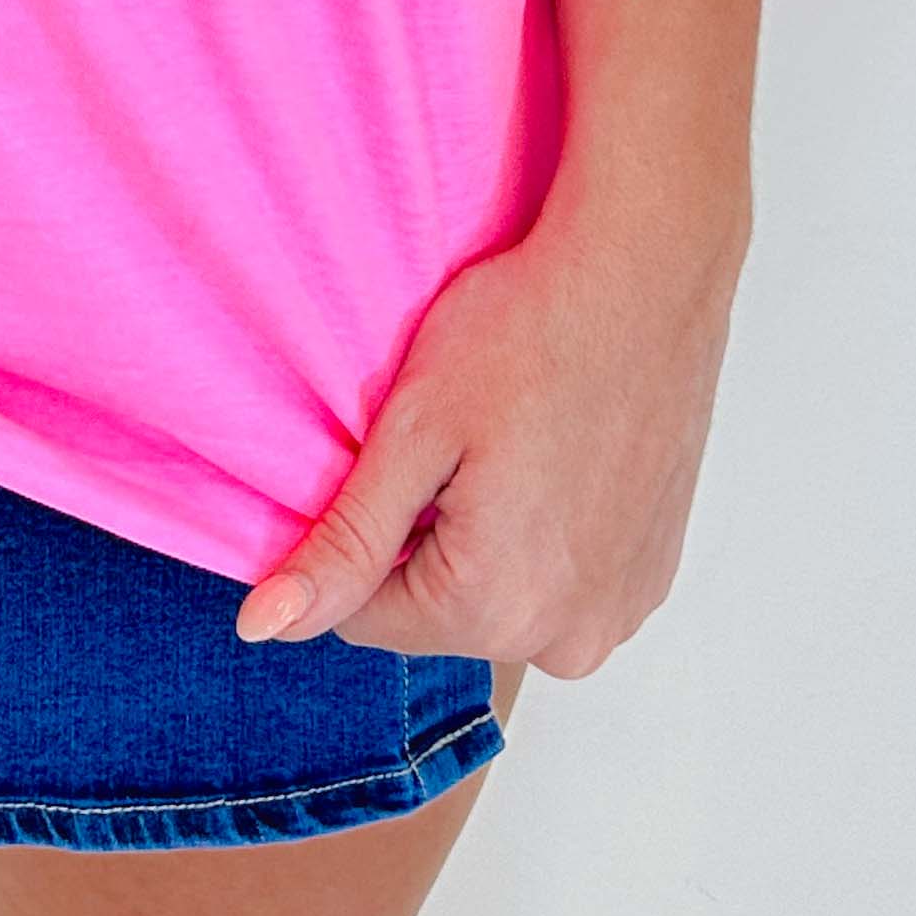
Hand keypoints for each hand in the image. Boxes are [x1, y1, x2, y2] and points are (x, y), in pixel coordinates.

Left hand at [233, 192, 746, 672]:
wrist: (645, 276)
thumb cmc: (528, 332)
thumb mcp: (411, 433)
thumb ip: (340, 546)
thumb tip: (264, 628)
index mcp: (493, 608)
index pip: (365, 616)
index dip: (359, 531)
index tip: (395, 457)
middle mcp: (567, 639)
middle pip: (439, 613)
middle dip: (427, 536)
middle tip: (462, 442)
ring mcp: (620, 612)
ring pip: (502, 599)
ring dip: (490, 539)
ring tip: (513, 445)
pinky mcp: (651, 579)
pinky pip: (564, 582)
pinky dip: (548, 533)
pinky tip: (557, 456)